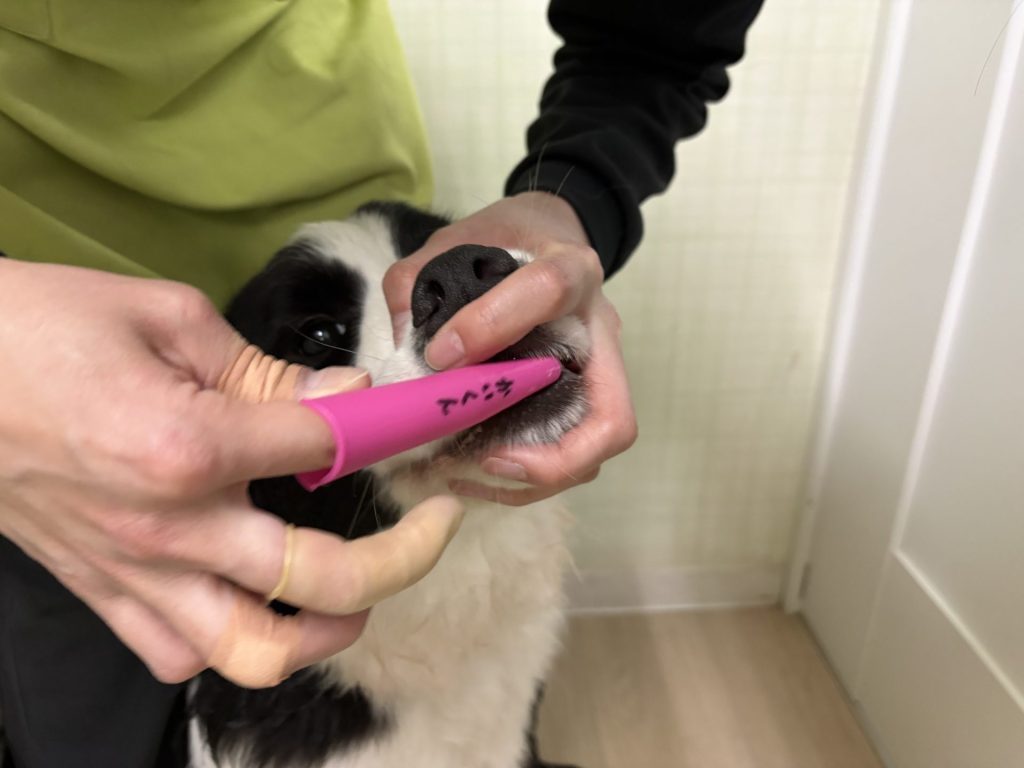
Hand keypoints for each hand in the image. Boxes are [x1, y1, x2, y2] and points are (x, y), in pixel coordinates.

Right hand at [0, 260, 462, 687]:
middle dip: (405, 555)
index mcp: (187, 442)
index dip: (388, 430)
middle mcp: (169, 526)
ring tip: (358, 593)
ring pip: (261, 650)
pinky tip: (254, 599)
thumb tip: (342, 395)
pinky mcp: (105, 592)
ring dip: (329, 629)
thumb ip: (264, 371)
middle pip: (324, 577)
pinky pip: (183, 655)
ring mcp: (136, 572)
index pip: (329, 446)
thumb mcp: (165, 318)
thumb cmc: (39, 330)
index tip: (414, 423)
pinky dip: (234, 642)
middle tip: (434, 526)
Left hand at [383, 192, 636, 504]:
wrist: (548, 237)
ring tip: (473, 472)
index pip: (546, 291)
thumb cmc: (505, 241)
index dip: (494, 325)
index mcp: (568, 270)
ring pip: (597, 448)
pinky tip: (478, 470)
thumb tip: (406, 348)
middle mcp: (599, 329)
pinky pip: (576, 455)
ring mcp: (600, 371)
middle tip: (488, 459)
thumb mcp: (456, 240)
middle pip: (611, 417)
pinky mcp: (586, 397)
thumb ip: (418, 282)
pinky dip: (531, 477)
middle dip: (555, 458)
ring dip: (541, 476)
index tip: (440, 355)